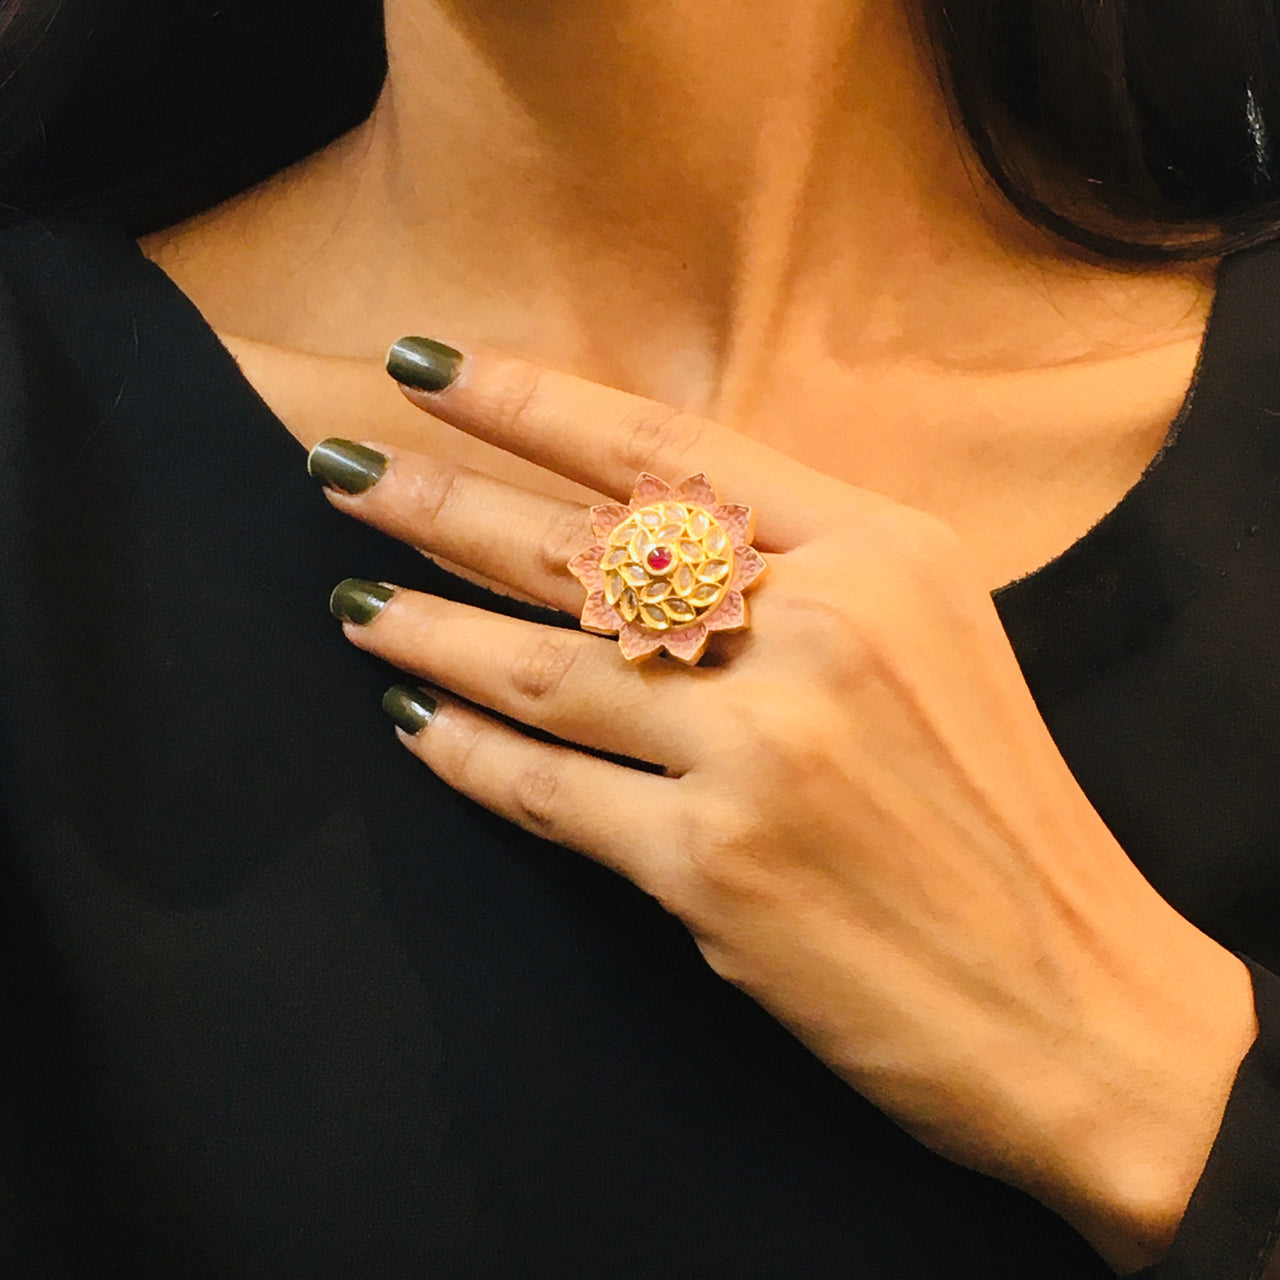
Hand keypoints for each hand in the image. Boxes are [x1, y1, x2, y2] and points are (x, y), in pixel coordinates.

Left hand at [312, 339, 1256, 1271]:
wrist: (1073, 996)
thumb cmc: (999, 810)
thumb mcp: (929, 638)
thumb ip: (798, 571)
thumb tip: (633, 533)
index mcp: (881, 553)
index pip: (666, 447)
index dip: (528, 400)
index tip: (427, 368)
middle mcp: (818, 632)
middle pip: (581, 545)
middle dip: (439, 500)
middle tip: (337, 469)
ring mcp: (762, 751)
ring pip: (542, 666)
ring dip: (426, 625)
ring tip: (351, 597)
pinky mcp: (714, 867)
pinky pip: (548, 788)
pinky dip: (466, 754)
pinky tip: (412, 720)